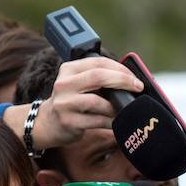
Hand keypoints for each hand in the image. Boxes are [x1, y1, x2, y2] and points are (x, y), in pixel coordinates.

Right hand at [17, 56, 143, 149]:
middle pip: (98, 76)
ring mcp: (64, 103)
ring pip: (98, 102)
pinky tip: (117, 122)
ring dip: (117, 106)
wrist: (47, 123)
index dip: (120, 69)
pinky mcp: (68, 121)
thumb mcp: (78, 84)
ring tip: (126, 109)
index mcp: (69, 69)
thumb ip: (98, 79)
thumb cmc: (72, 102)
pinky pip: (97, 121)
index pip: (98, 62)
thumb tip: (131, 80)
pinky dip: (111, 122)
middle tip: (138, 88)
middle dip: (123, 81)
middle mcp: (64, 84)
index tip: (135, 78)